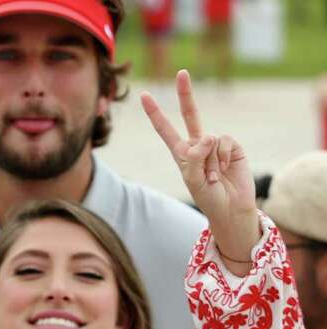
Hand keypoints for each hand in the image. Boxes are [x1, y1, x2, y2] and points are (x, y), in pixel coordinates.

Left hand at [141, 71, 259, 263]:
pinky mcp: (232, 146)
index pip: (166, 129)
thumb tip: (206, 136)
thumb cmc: (208, 196)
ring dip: (210, 162)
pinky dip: (222, 157)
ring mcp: (216, 144)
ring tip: (213, 177)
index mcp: (181, 153)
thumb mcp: (192, 179)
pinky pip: (223, 142)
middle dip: (186, 93)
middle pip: (190, 114)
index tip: (144, 96)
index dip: (156, 113)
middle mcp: (198, 144)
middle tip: (181, 72)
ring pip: (208, 139)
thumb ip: (194, 158)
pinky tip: (224, 170)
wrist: (231, 207)